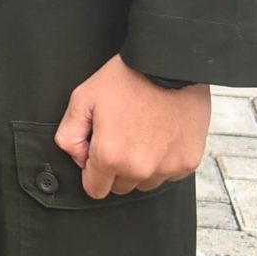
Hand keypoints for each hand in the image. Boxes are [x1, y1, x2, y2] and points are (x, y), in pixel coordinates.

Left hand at [53, 55, 210, 197]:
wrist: (168, 65)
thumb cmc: (126, 79)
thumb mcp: (83, 99)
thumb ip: (69, 135)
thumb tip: (78, 158)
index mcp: (110, 156)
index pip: (95, 189)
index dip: (92, 170)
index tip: (98, 150)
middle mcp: (140, 169)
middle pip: (120, 187)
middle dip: (115, 168)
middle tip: (120, 134)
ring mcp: (167, 167)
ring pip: (145, 182)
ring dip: (140, 166)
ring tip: (141, 132)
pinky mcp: (188, 162)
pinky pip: (168, 174)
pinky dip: (163, 160)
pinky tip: (160, 134)